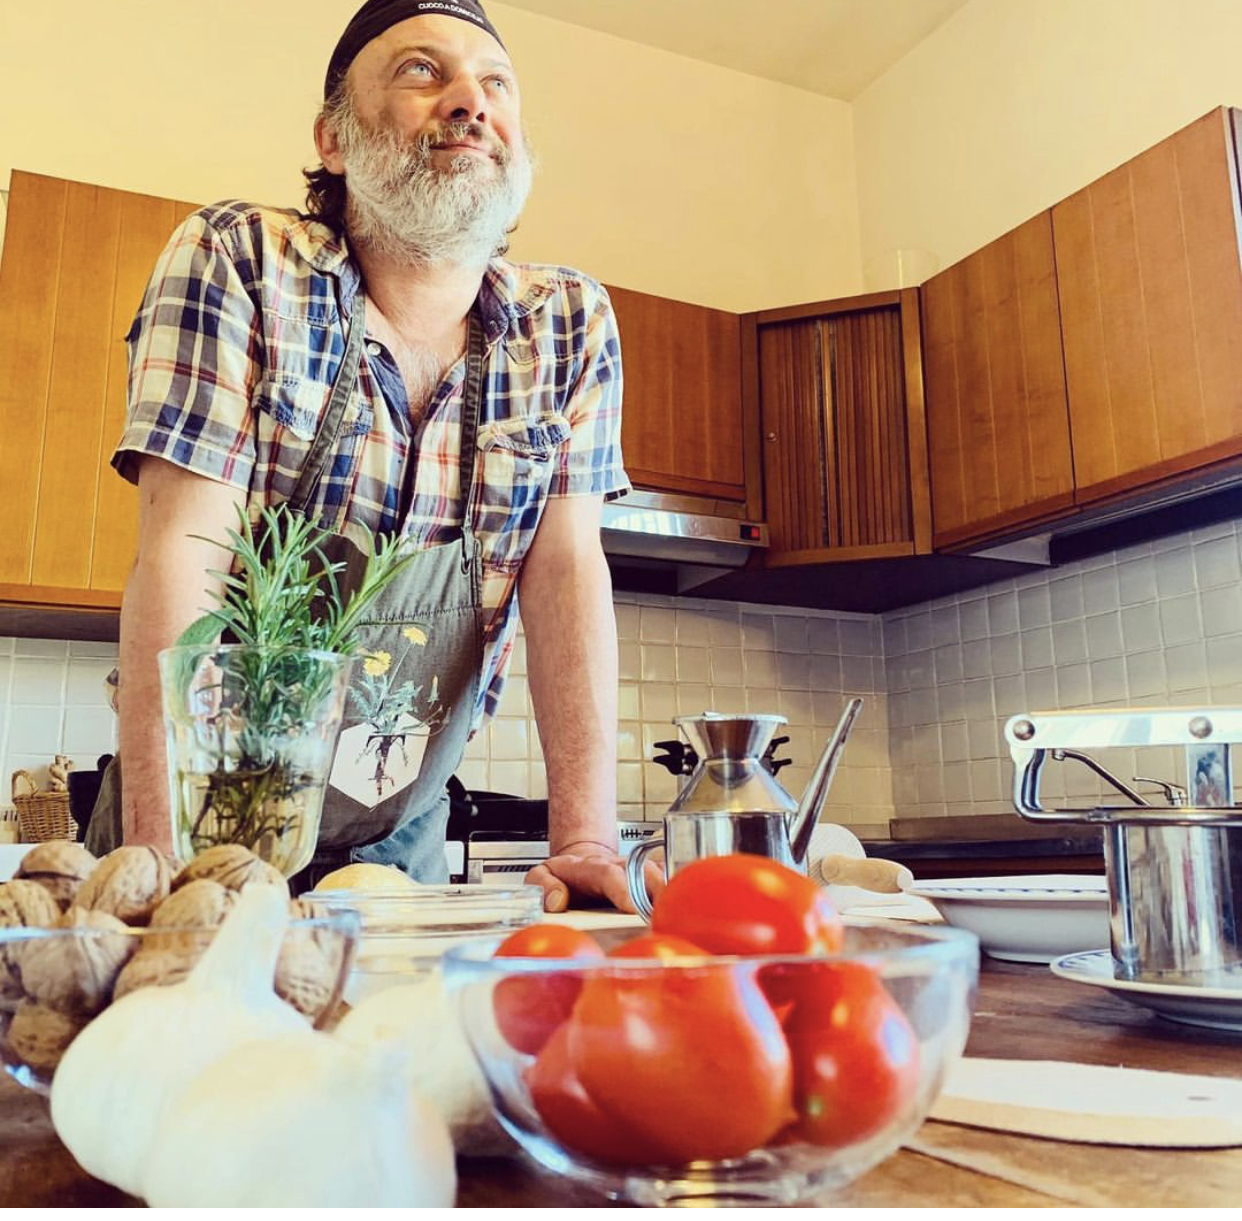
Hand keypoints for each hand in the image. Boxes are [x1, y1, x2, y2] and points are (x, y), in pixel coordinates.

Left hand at [524, 840, 664, 913]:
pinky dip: (677, 901)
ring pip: (662, 880)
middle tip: (662, 922)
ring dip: (670, 901)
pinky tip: (682, 920)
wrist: (580, 866)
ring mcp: (638, 874)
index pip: (610, 875)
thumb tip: (558, 901)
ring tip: (675, 925)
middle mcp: (621, 868)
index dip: (623, 891)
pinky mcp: (649, 883)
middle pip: (646, 875)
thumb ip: (543, 886)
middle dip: (657, 896)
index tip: (632, 910)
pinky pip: (669, 887)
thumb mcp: (539, 877)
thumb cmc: (562, 877)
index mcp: (592, 868)